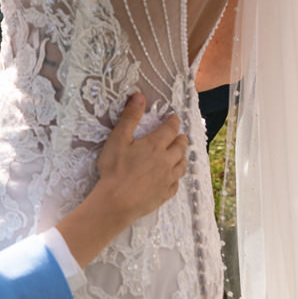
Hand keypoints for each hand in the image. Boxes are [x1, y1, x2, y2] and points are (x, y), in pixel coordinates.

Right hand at [54, 93, 186, 266]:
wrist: (117, 201)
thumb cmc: (114, 169)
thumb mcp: (118, 139)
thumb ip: (130, 117)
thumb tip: (139, 96)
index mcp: (155, 145)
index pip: (170, 129)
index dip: (173, 122)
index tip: (174, 117)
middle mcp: (166, 161)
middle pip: (180, 147)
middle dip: (181, 139)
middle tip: (180, 135)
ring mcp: (167, 179)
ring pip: (182, 165)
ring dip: (183, 157)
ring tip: (181, 154)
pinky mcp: (164, 194)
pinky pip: (176, 183)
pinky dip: (177, 177)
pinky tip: (173, 178)